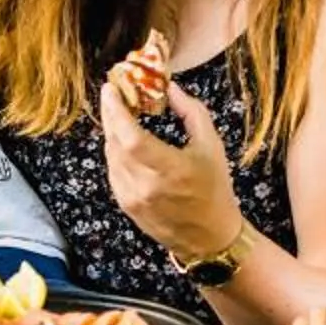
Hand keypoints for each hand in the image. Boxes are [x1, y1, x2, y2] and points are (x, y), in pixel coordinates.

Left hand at [99, 76, 240, 269]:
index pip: (130, 136)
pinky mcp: (126, 206)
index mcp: (170, 169)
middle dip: (110, 115)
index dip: (116, 111)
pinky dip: (116, 153)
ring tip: (121, 116)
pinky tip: (125, 142)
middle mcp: (146, 186)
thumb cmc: (214, 188)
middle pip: (115, 143)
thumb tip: (170, 88)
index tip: (110, 89)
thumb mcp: (212, 145)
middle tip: (113, 95)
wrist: (210, 236)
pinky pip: (113, 171)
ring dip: (113, 133)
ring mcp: (132, 198)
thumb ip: (191, 112)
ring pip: (110, 157)